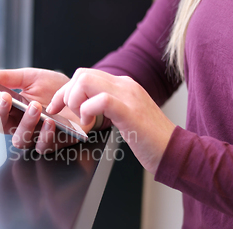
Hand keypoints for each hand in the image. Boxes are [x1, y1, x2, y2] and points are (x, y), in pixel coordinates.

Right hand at [0, 68, 95, 153]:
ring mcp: (36, 135)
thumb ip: (7, 78)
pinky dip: (45, 135)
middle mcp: (21, 125)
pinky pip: (43, 146)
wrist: (82, 95)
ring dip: (25, 123)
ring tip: (34, 106)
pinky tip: (49, 121)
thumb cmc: (55, 88)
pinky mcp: (53, 143)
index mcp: (13, 109)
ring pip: (20, 139)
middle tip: (6, 96)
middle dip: (1, 112)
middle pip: (3, 126)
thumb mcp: (31, 78)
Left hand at [47, 68, 175, 173]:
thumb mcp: (125, 116)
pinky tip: (91, 126)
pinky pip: (99, 100)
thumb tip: (85, 107)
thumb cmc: (149, 139)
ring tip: (84, 120)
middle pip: (81, 74)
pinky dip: (87, 112)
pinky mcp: (130, 111)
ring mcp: (128, 95)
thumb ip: (108, 106)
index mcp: (122, 85)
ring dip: (75, 102)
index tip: (56, 108)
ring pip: (86, 81)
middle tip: (70, 116)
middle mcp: (124, 85)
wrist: (176, 151)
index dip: (65, 91)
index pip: (84, 75)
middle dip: (66, 96)